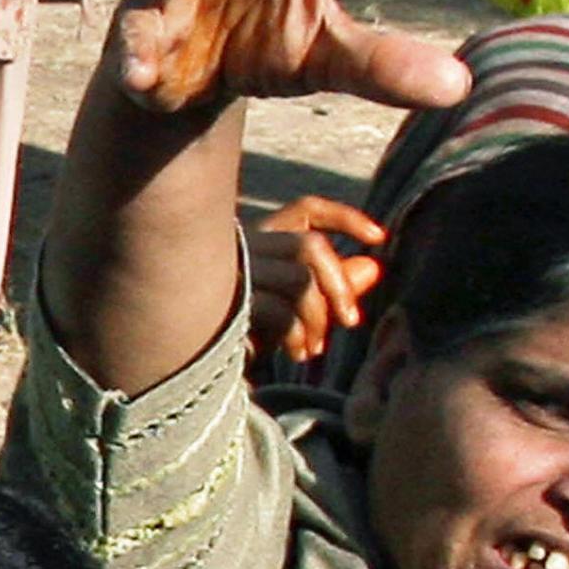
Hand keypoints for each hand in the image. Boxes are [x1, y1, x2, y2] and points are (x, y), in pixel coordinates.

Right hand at [246, 196, 387, 364]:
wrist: (190, 358)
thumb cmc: (245, 328)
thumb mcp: (293, 307)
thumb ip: (331, 288)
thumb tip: (374, 267)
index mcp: (262, 239)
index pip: (305, 210)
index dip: (344, 217)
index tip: (379, 237)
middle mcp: (247, 246)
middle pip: (309, 246)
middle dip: (339, 284)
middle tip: (351, 320)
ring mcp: (236, 272)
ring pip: (300, 279)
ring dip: (318, 317)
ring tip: (315, 347)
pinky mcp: (231, 302)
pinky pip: (281, 310)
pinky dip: (298, 335)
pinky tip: (298, 353)